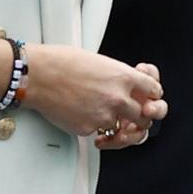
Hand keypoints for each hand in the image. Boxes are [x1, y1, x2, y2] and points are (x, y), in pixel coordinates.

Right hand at [22, 47, 166, 137]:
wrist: (38, 75)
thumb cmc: (61, 62)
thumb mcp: (99, 61)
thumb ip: (117, 77)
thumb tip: (124, 88)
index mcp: (123, 76)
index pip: (154, 90)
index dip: (152, 95)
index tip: (148, 98)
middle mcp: (118, 98)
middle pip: (146, 117)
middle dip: (141, 118)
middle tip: (134, 118)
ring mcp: (104, 115)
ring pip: (124, 130)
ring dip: (120, 129)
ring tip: (113, 126)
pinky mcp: (89, 128)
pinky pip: (99, 132)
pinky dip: (94, 128)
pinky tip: (85, 119)